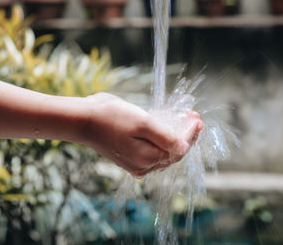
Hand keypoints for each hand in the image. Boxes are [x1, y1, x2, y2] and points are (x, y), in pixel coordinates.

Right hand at [80, 93, 203, 176]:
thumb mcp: (143, 123)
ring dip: (175, 135)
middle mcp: (143, 165)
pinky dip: (162, 138)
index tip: (198, 119)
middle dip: (186, 134)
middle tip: (193, 117)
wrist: (84, 120)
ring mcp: (136, 162)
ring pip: (163, 150)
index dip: (191, 134)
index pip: (179, 149)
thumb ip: (165, 137)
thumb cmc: (112, 118)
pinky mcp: (129, 155)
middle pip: (173, 151)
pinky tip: (166, 126)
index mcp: (148, 159)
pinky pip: (152, 149)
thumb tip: (184, 147)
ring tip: (184, 119)